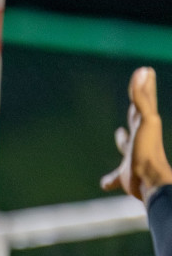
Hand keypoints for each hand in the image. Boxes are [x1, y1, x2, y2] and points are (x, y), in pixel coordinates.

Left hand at [101, 67, 171, 201]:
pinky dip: (140, 86)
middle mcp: (143, 133)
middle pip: (139, 112)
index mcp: (137, 146)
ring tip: (144, 71)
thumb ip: (113, 179)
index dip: (123, 136)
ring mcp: (147, 125)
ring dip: (143, 85)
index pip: (129, 138)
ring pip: (144, 100)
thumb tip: (104, 184)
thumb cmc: (139, 181)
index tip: (118, 132)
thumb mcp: (122, 178)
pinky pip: (141, 99)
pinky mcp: (149, 120)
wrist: (150, 180)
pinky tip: (141, 73)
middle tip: (141, 86)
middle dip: (141, 99)